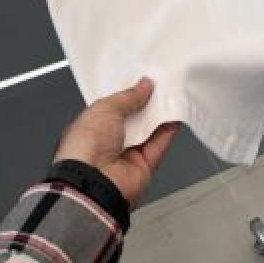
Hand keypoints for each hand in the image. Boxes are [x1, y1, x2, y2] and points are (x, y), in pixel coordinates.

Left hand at [52, 76, 180, 209]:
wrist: (94, 184)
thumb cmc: (87, 145)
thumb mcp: (105, 108)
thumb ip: (128, 96)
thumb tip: (144, 85)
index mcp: (92, 126)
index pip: (113, 107)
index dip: (128, 93)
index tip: (142, 80)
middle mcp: (109, 141)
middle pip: (133, 118)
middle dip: (146, 102)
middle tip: (160, 84)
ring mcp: (127, 154)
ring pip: (149, 130)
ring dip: (159, 114)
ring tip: (171, 93)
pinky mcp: (144, 166)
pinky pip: (160, 145)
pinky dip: (169, 131)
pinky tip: (176, 113)